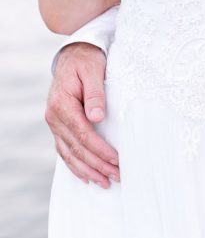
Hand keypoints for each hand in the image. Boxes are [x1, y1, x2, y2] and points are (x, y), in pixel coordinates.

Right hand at [45, 43, 118, 188]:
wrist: (74, 54)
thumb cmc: (86, 61)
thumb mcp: (93, 70)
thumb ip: (95, 93)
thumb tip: (97, 116)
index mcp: (62, 104)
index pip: (83, 134)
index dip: (100, 150)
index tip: (116, 160)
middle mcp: (54, 117)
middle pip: (77, 148)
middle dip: (97, 165)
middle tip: (117, 176)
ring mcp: (54, 124)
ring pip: (69, 154)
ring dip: (87, 170)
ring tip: (105, 182)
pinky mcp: (59, 126)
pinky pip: (65, 151)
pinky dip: (75, 165)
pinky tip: (87, 176)